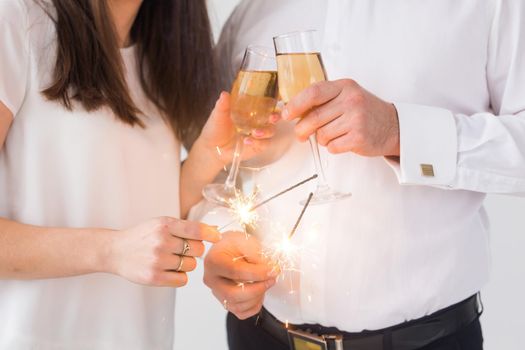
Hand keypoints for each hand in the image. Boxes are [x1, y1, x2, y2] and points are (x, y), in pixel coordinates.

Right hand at [108, 217, 220, 286]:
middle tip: (182, 249)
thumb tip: (214, 231)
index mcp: (164, 225)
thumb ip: (186, 227)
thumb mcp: (162, 224)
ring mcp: (157, 260)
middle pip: (197, 249)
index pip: (196, 229)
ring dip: (186, 264)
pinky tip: (168, 270)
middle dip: (194, 250)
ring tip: (172, 259)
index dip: (210, 234)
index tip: (218, 237)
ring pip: (191, 265)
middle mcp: (161, 241)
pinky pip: (182, 280)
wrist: (115, 251)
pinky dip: (179, 276)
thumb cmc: (142, 236)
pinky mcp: (154, 277)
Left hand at [196, 92, 277, 168]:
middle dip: (276, 117)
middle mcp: (257, 121)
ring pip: (271, 131)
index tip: (274, 101)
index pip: (266, 104)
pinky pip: (264, 144)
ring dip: (265, 131)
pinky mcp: (258, 146)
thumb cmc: (216, 128)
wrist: (212, 147)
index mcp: (250, 111)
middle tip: (272, 118)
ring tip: (255, 132)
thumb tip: (224, 94)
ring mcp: (259, 134)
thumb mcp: (218, 115)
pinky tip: (247, 141)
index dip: (272, 102)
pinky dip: (258, 142)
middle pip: (273, 117)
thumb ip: (223, 105)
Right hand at [204, 232, 277, 319]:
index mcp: (213, 261)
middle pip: (233, 294)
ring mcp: (217, 293)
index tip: (273, 270)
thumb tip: (270, 269)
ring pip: (237, 306)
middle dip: (258, 289)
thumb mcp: (246, 241)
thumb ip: (257, 254)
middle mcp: (211, 279)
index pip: (235, 272)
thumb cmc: (236, 245)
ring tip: (266, 283)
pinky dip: (254, 306)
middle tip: (272, 279)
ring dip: (257, 297)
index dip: (257, 273)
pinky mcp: (225, 302)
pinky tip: (259, 292)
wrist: (230, 250)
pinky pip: (241, 313)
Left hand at [282, 79, 399, 155]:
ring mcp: (356, 119)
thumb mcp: (347, 96)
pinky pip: (332, 146)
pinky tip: (342, 141)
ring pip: (321, 134)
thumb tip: (293, 111)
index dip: (295, 104)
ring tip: (332, 135)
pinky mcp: (359, 137)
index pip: (313, 93)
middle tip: (300, 134)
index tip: (286, 114)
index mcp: (345, 87)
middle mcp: (351, 100)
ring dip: (321, 139)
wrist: (393, 126)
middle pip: (313, 117)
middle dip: (301, 129)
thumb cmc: (365, 111)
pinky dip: (332, 147)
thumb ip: (324, 99)